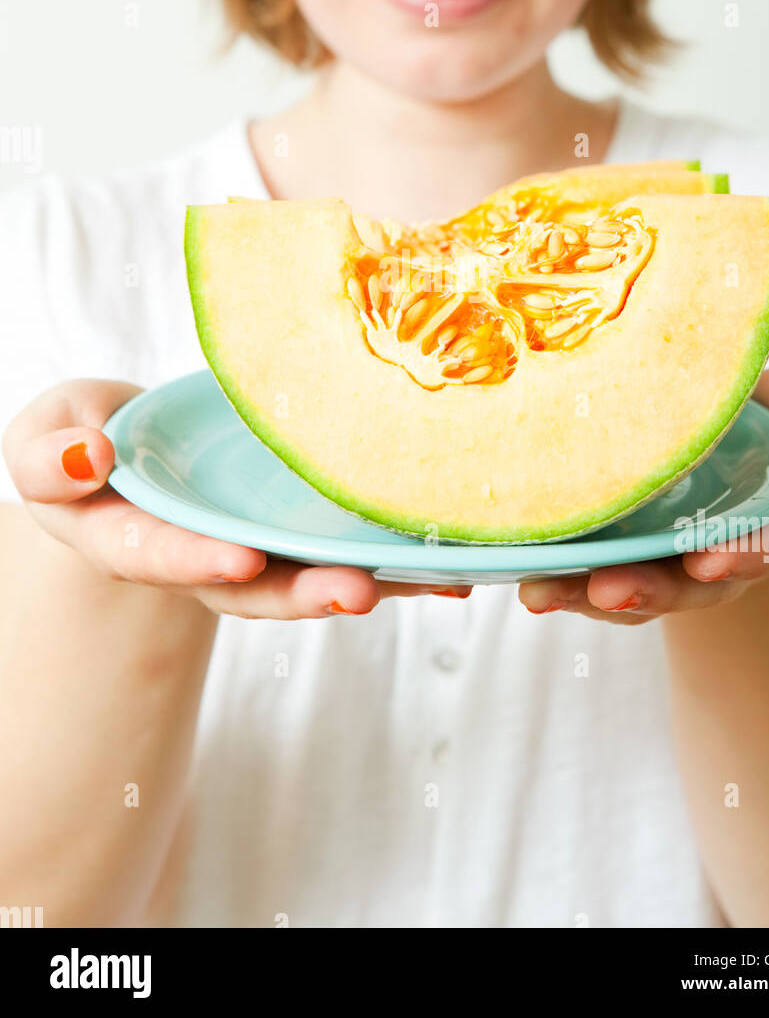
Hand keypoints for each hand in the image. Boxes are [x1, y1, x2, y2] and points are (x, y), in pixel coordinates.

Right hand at [2, 379, 465, 617]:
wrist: (131, 447)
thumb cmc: (84, 441)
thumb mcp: (44, 439)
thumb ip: (48, 456)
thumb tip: (85, 458)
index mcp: (137, 541)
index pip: (164, 555)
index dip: (199, 560)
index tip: (239, 558)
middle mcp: (208, 556)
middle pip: (258, 586)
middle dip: (306, 593)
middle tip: (355, 594)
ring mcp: (260, 544)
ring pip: (318, 571)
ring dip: (377, 581)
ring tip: (437, 580)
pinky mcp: (301, 527)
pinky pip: (353, 544)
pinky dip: (405, 561)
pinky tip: (459, 562)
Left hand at [518, 363, 768, 622]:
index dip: (746, 554)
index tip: (711, 556)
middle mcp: (736, 552)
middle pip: (692, 585)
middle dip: (648, 591)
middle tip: (606, 591)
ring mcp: (684, 549)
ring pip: (639, 581)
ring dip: (587, 591)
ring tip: (541, 592)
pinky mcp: (642, 536)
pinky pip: (605, 558)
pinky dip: (565, 566)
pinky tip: (521, 566)